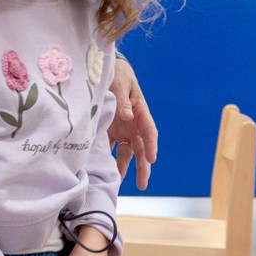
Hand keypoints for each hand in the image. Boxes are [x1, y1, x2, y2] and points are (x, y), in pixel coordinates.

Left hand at [107, 58, 157, 189]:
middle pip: (141, 149)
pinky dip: (108, 158)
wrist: (108, 71)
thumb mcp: (120, 83)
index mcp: (141, 112)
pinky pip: (111, 147)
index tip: (152, 159)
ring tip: (117, 183)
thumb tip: (128, 116)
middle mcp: (134, 124)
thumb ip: (123, 100)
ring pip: (127, 153)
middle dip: (142, 167)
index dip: (152, 146)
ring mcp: (123, 129)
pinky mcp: (111, 131)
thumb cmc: (118, 75)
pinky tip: (103, 170)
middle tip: (143, 184)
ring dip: (123, 167)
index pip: (150, 132)